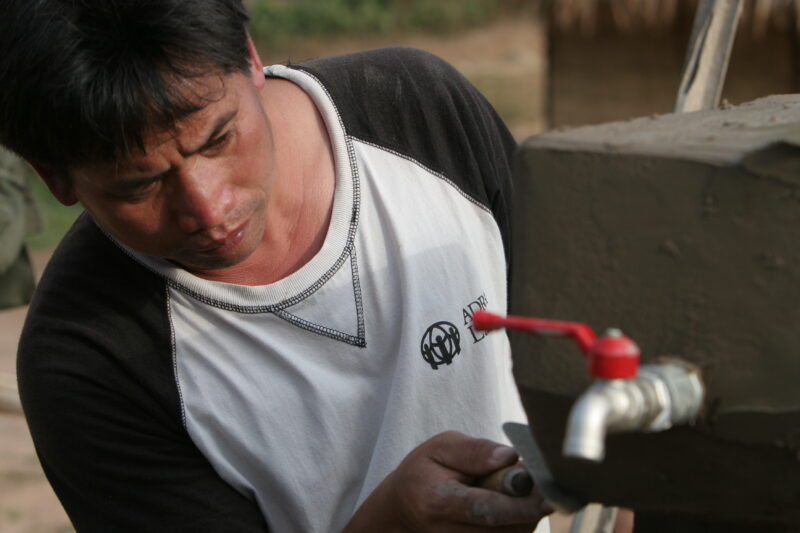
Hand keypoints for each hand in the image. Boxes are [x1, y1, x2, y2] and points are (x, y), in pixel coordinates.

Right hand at [344, 431, 552, 531]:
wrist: (403, 508)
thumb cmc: (423, 473)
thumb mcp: (440, 447)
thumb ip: (474, 451)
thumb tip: (510, 457)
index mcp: (440, 502)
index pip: (487, 509)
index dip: (521, 505)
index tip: (548, 497)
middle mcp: (452, 532)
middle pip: (510, 526)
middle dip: (531, 502)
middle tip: (529, 475)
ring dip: (526, 511)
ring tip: (505, 487)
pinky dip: (519, 520)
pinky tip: (509, 503)